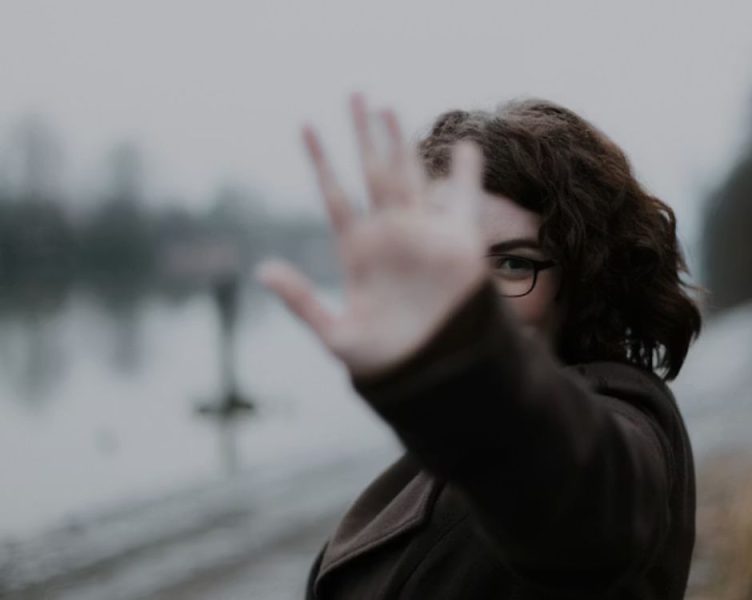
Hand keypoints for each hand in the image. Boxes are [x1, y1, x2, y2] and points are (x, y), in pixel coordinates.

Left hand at [257, 94, 488, 380]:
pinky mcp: (459, 245)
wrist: (437, 378)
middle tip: (354, 93)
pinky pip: (463, 201)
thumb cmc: (385, 364)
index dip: (321, 161)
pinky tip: (465, 148)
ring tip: (388, 107)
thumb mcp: (336, 336)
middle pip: (372, 172)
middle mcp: (390, 236)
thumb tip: (262, 270)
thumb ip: (302, 301)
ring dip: (400, 142)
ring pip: (410, 176)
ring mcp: (424, 236)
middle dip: (362, 135)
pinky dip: (466, 175)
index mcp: (358, 252)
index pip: (336, 195)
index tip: (306, 126)